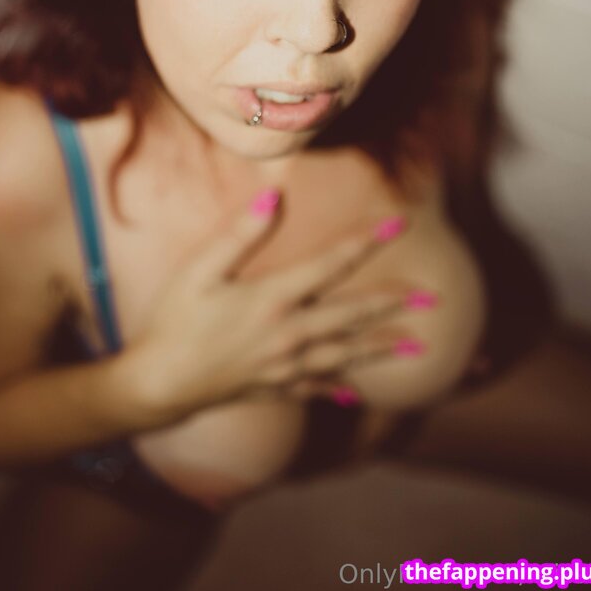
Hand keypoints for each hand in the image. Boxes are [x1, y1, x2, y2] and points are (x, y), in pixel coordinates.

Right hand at [126, 189, 409, 420]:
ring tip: (418, 347)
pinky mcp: (273, 387)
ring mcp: (285, 366)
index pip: (331, 264)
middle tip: (433, 298)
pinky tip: (356, 392)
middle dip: (394, 304)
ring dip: (383, 348)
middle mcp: (289, 334)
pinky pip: (317, 388)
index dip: (367, 241)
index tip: (400, 223)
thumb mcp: (200, 270)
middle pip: (352, 315)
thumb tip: (274, 198)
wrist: (156, 385)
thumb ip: (240, 234)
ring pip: (345, 355)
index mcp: (273, 299)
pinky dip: (340, 386)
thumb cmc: (173, 321)